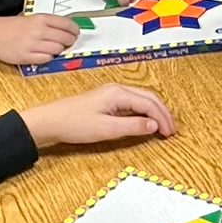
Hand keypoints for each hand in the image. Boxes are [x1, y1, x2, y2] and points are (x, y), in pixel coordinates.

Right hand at [0, 12, 80, 66]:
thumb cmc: (12, 26)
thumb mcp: (32, 18)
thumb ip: (48, 23)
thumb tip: (67, 30)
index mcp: (41, 18)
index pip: (67, 24)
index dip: (75, 30)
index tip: (75, 33)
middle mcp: (39, 31)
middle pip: (66, 38)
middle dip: (69, 41)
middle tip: (67, 43)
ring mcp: (33, 44)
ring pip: (57, 50)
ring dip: (58, 50)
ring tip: (53, 48)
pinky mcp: (27, 57)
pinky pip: (46, 59)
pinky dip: (48, 57)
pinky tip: (43, 54)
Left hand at [22, 83, 177, 147]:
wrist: (50, 120)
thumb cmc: (75, 124)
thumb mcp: (106, 129)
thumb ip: (132, 127)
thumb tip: (154, 126)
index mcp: (119, 93)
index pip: (149, 104)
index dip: (162, 119)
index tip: (169, 134)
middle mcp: (118, 88)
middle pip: (149, 97)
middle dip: (163, 113)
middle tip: (171, 130)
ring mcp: (112, 92)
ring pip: (142, 98)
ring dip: (155, 111)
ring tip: (162, 126)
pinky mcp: (106, 99)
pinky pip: (133, 102)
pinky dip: (144, 111)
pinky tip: (146, 121)